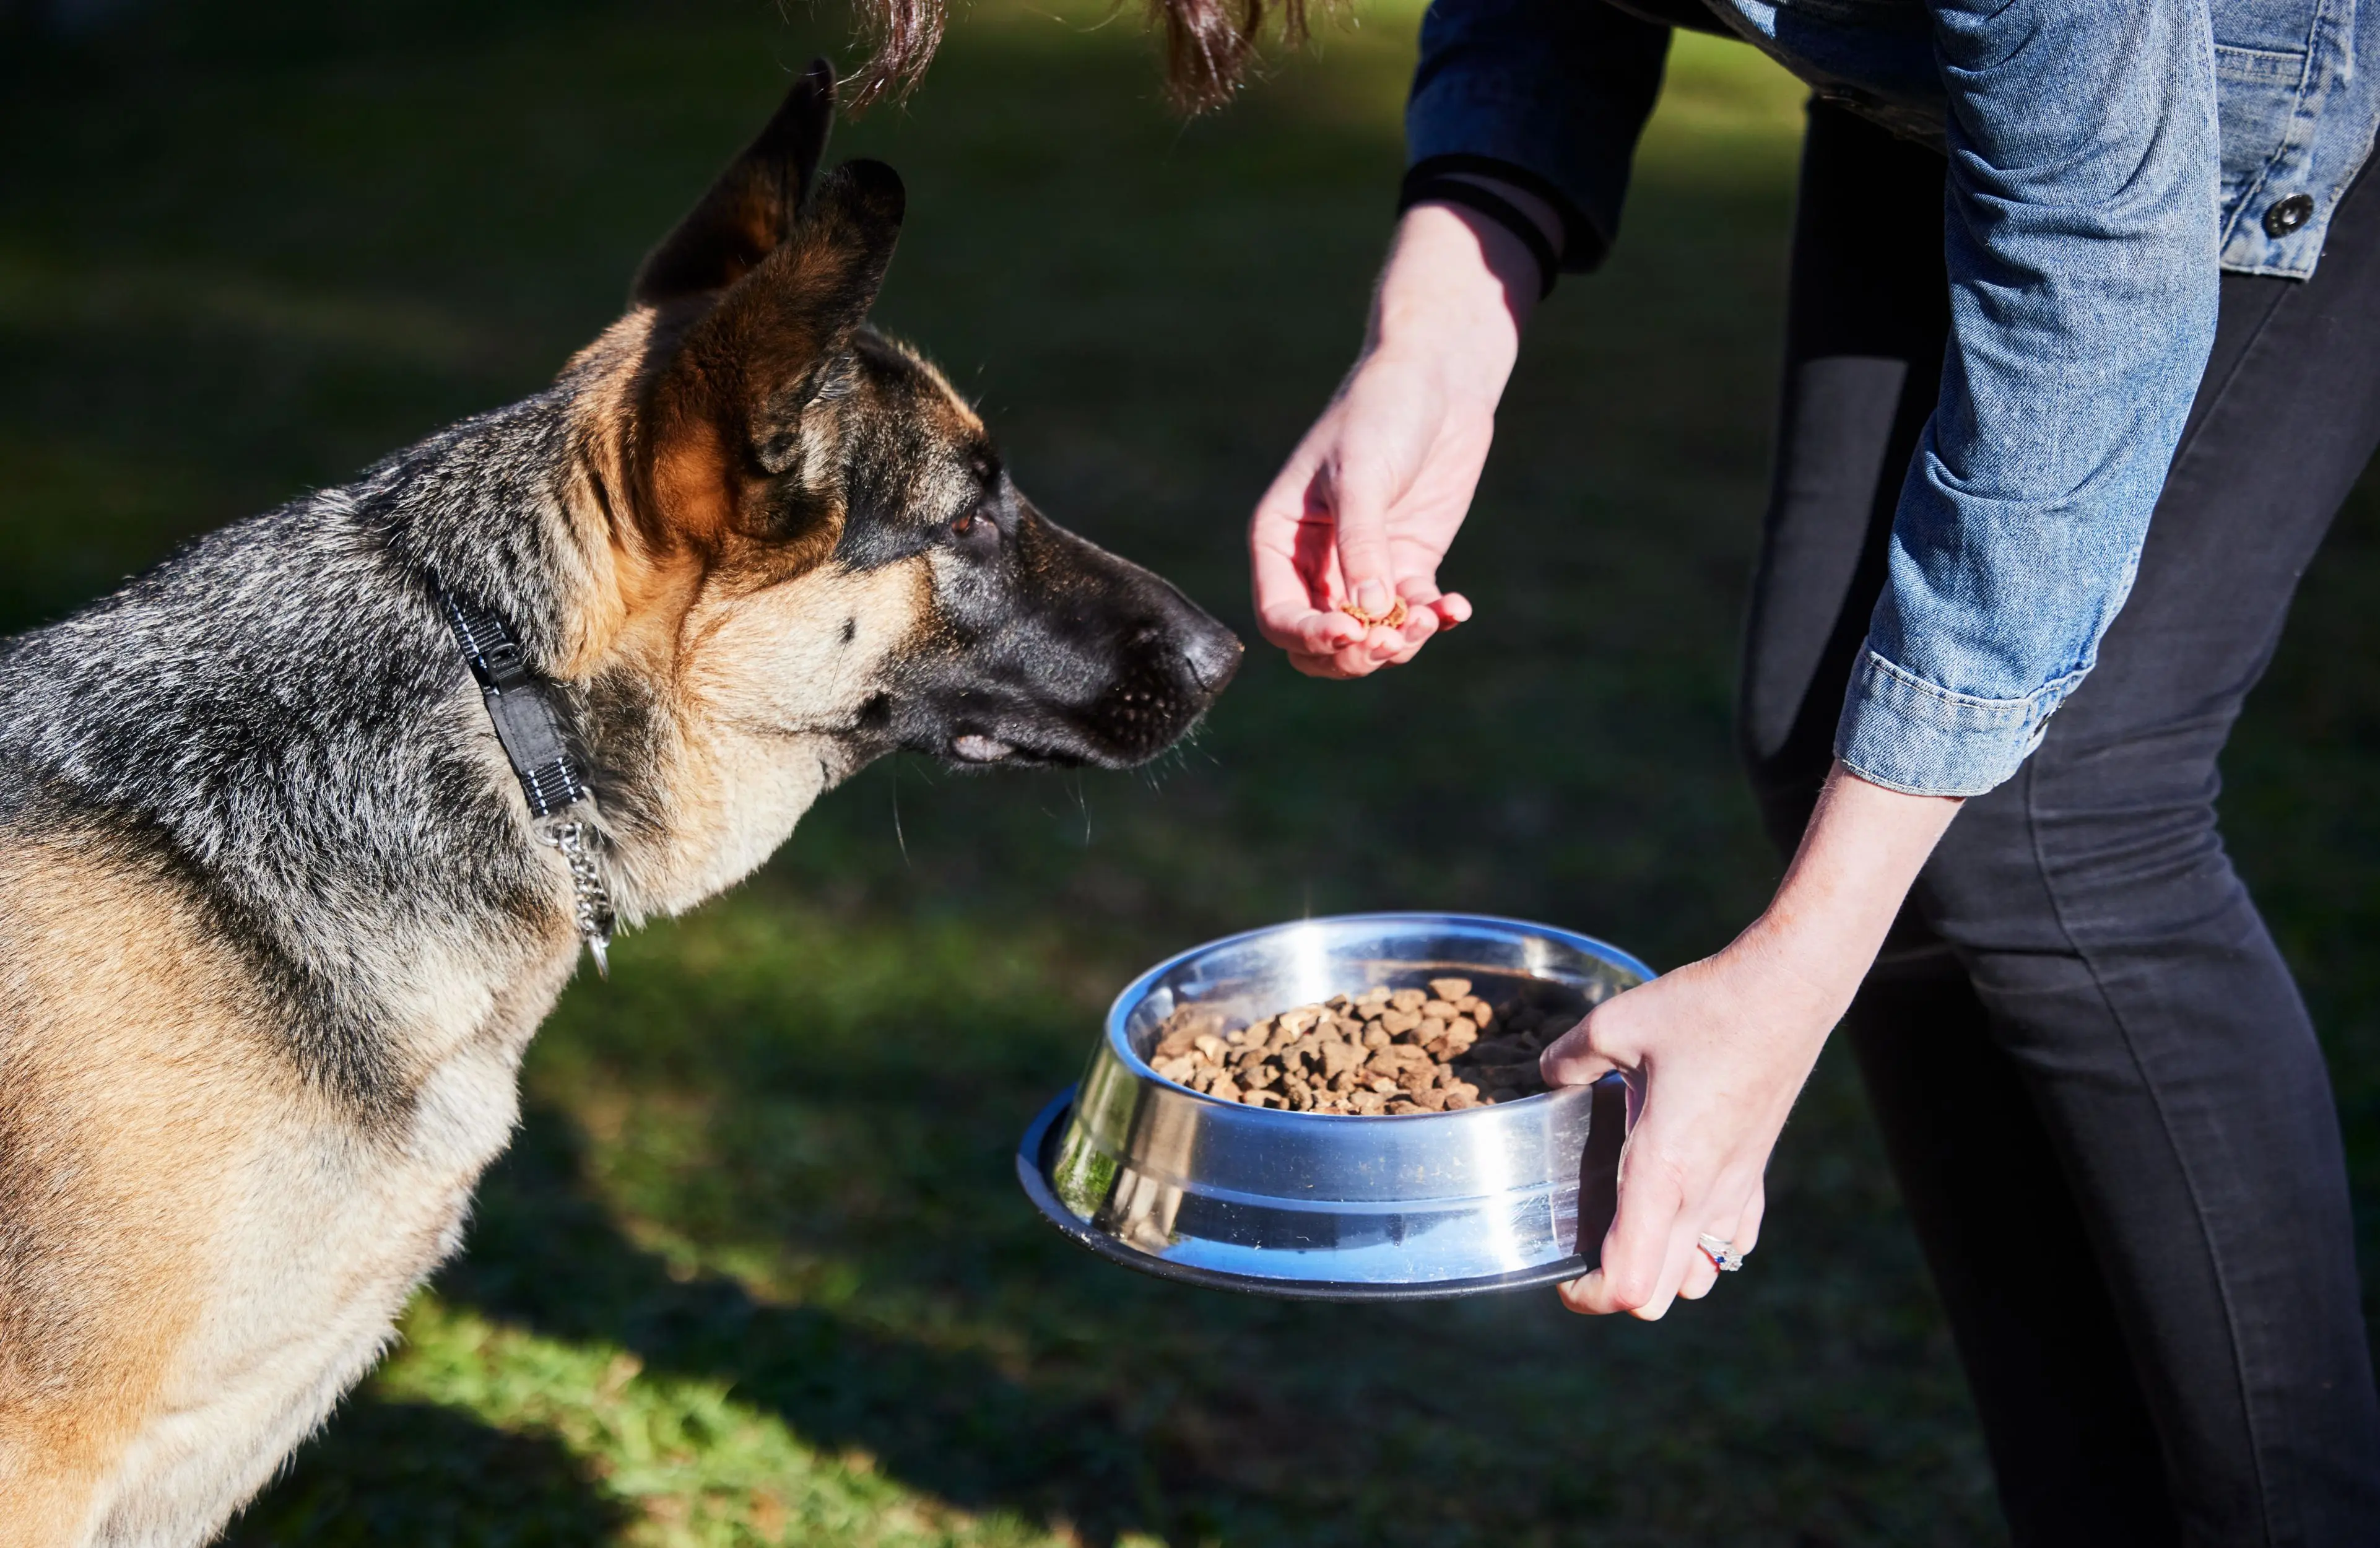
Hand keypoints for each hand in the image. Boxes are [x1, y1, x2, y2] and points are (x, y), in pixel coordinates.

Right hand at [1248, 195, 1550, 678]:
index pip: (1279, 616)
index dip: (1310, 636)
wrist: (1437, 378)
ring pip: (1368, 638)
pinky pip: (1412, 613)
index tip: (1350, 633)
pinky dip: (1432, 620)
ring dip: (1396, 643)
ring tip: (1428, 620)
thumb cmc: (1381, 412)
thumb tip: (1367, 616)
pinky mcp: (1408, 564)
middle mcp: (1315, 563)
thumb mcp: (1362, 476)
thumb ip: (1361, 546)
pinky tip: (1454, 609)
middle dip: (1354, 654)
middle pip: (1319, 644)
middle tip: (1390, 641)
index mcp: (1280, 540)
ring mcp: (1363, 568)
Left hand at [1540, 764, 1965, 1317]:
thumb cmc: (1706, 1008)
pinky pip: (1735, 1239)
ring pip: (1703, 1275)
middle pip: (1661, 1294)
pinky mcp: (1757, 1171)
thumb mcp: (1615, 1025)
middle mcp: (1705, 1194)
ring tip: (1628, 1228)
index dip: (1589, 1296)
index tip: (1561, 1274)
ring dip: (1664, 1270)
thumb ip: (1568, 1058)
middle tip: (1582, 1248)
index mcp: (1665, 1171)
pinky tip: (1679, 1203)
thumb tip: (1545, 1074)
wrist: (1789, 990)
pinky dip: (1705, 1243)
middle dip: (1617, 1288)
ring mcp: (1738, 1187)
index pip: (1630, 1281)